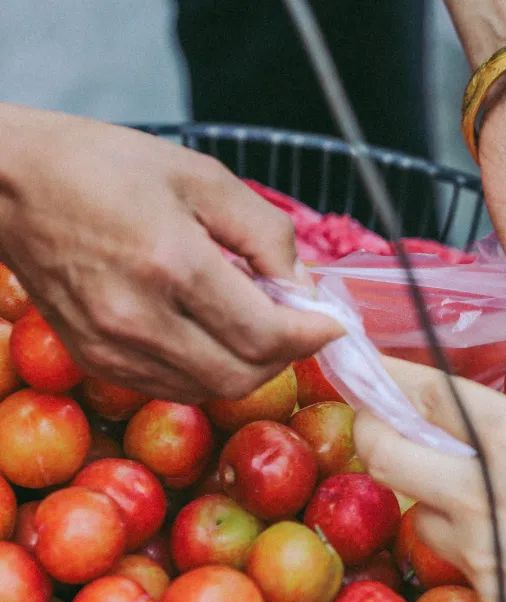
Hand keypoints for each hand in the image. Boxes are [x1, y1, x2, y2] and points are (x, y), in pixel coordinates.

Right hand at [0, 106, 340, 401]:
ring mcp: (111, 347)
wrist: (8, 183)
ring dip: (248, 367)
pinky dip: (206, 371)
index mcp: (172, 264)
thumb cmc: (103, 168)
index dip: (312, 336)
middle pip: (241, 376)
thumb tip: (302, 285)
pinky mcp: (94, 359)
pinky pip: (170, 387)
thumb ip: (264, 234)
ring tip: (256, 324)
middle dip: (285, 356)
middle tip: (299, 325)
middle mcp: (139, 318)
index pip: (265, 334)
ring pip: (208, 390)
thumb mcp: (201, 177)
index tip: (332, 324)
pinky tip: (212, 334)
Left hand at [352, 356, 505, 601]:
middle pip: (381, 452)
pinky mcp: (492, 593)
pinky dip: (468, 536)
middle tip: (382, 421)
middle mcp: (480, 492)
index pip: (423, 391)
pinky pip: (458, 555)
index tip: (362, 360)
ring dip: (427, 491)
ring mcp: (480, 550)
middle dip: (371, 428)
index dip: (384, 371)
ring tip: (466, 487)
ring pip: (417, 511)